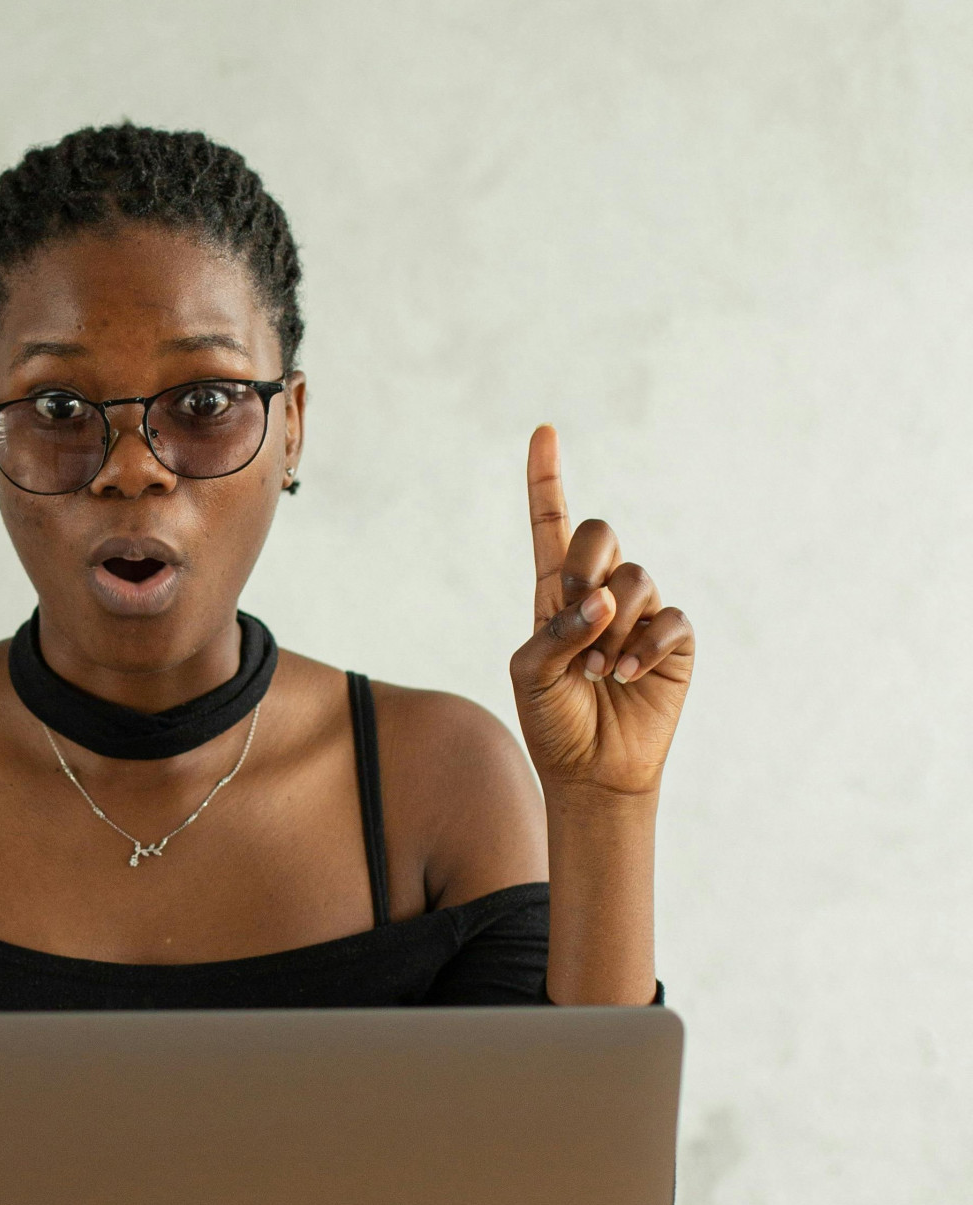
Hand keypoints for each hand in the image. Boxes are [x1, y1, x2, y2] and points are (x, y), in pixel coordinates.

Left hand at [510, 425, 693, 797]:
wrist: (590, 771)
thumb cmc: (553, 721)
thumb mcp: (532, 675)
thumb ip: (556, 631)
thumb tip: (604, 598)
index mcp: (555, 595)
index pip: (551, 527)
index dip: (546, 480)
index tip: (542, 432)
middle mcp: (600, 594)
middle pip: (600, 533)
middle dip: (586, 564)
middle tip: (577, 611)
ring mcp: (641, 614)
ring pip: (636, 579)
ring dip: (611, 627)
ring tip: (596, 671)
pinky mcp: (674, 641)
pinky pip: (668, 620)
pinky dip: (643, 647)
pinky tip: (624, 677)